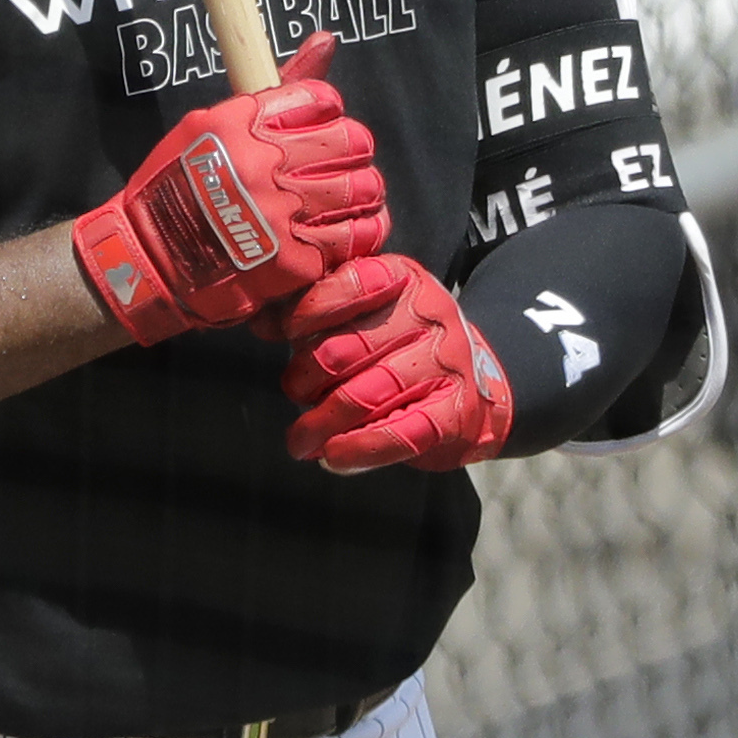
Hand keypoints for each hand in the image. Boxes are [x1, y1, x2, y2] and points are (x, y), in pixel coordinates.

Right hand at [71, 33, 387, 344]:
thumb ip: (279, 89)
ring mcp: (280, 214)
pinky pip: (355, 237)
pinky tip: (348, 229)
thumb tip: (327, 38)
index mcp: (240, 124)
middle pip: (351, 143)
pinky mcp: (294, 259)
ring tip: (346, 197)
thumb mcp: (212, 124)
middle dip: (353, 151)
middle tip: (342, 163)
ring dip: (361, 191)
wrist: (151, 258)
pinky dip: (361, 231)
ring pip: (361, 189)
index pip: (322, 101)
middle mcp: (262, 165)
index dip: (330, 113)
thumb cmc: (181, 185)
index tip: (321, 127)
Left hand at [276, 254, 513, 473]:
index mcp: (398, 278)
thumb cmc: (400, 347)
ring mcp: (445, 361)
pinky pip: (402, 433)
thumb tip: (261, 321)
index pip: (345, 285)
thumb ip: (315, 312)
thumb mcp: (364, 313)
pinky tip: (334, 458)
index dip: (303, 314)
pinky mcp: (456, 410)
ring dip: (322, 423)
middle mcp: (427, 313)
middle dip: (305, 378)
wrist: (477, 385)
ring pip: (368, 393)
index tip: (282, 337)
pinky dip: (361, 450)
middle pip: (346, 348)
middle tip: (292, 392)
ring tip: (300, 440)